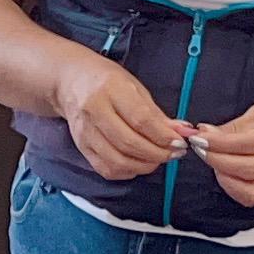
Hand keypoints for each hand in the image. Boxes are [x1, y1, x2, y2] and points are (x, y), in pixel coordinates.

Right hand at [60, 59, 186, 180]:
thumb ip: (157, 114)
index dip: (163, 136)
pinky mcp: (82, 148)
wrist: (70, 82)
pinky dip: (128, 171)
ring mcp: (85, 132)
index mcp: (110, 90)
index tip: (179, 142)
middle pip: (129, 143)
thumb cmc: (106, 81)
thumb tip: (182, 132)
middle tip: (174, 153)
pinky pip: (107, 169)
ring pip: (118, 160)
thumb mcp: (135, 88)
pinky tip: (139, 163)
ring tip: (159, 159)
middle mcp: (94, 111)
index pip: (140, 120)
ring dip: (144, 165)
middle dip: (157, 153)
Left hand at [190, 93, 253, 209]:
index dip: (218, 144)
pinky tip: (228, 172)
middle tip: (201, 148)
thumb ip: (231, 128)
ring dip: (225, 178)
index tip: (200, 138)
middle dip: (217, 160)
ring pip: (250, 191)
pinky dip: (235, 188)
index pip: (247, 145)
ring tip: (216, 160)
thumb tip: (204, 135)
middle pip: (247, 170)